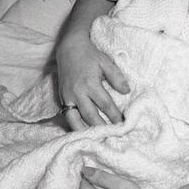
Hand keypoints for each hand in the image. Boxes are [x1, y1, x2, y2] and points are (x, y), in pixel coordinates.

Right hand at [57, 0, 129, 129]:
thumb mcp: (106, 62)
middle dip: (102, 127)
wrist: (69, 49)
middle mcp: (77, 93)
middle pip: (90, 115)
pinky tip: (81, 132)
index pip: (105, 104)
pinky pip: (67, 116)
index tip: (123, 123)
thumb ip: (116, 77)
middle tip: (111, 137)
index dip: (114, 115)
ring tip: (95, 139)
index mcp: (90, 84)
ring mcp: (68, 97)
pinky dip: (74, 125)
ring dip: (85, 131)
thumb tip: (127, 91)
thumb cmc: (90, 56)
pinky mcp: (62, 98)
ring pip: (75, 119)